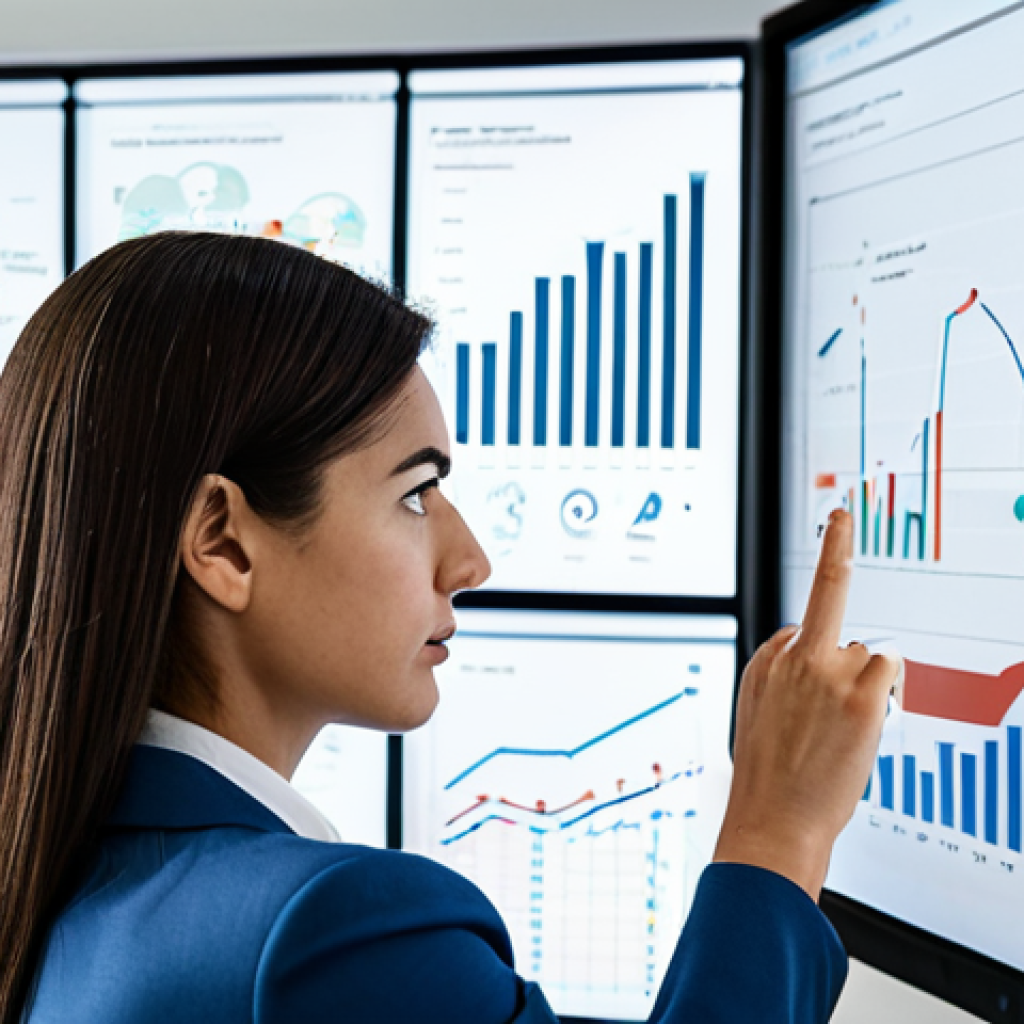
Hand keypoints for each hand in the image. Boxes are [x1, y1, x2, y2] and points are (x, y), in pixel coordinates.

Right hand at [713, 509, 900, 899]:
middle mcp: (795, 655)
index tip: (842, 514)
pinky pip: (889, 672)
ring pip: (870, 657)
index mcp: (767, 658)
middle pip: (846, 636)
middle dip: (847, 669)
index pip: (808, 602)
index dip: (833, 548)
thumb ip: (778, 665)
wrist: (772, 820)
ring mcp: (829, 672)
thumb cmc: (768, 772)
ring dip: (866, 689)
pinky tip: (858, 728)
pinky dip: (884, 696)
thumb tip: (804, 638)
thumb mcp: (757, 708)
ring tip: (839, 734)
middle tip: (830, 715)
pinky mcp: (861, 696)